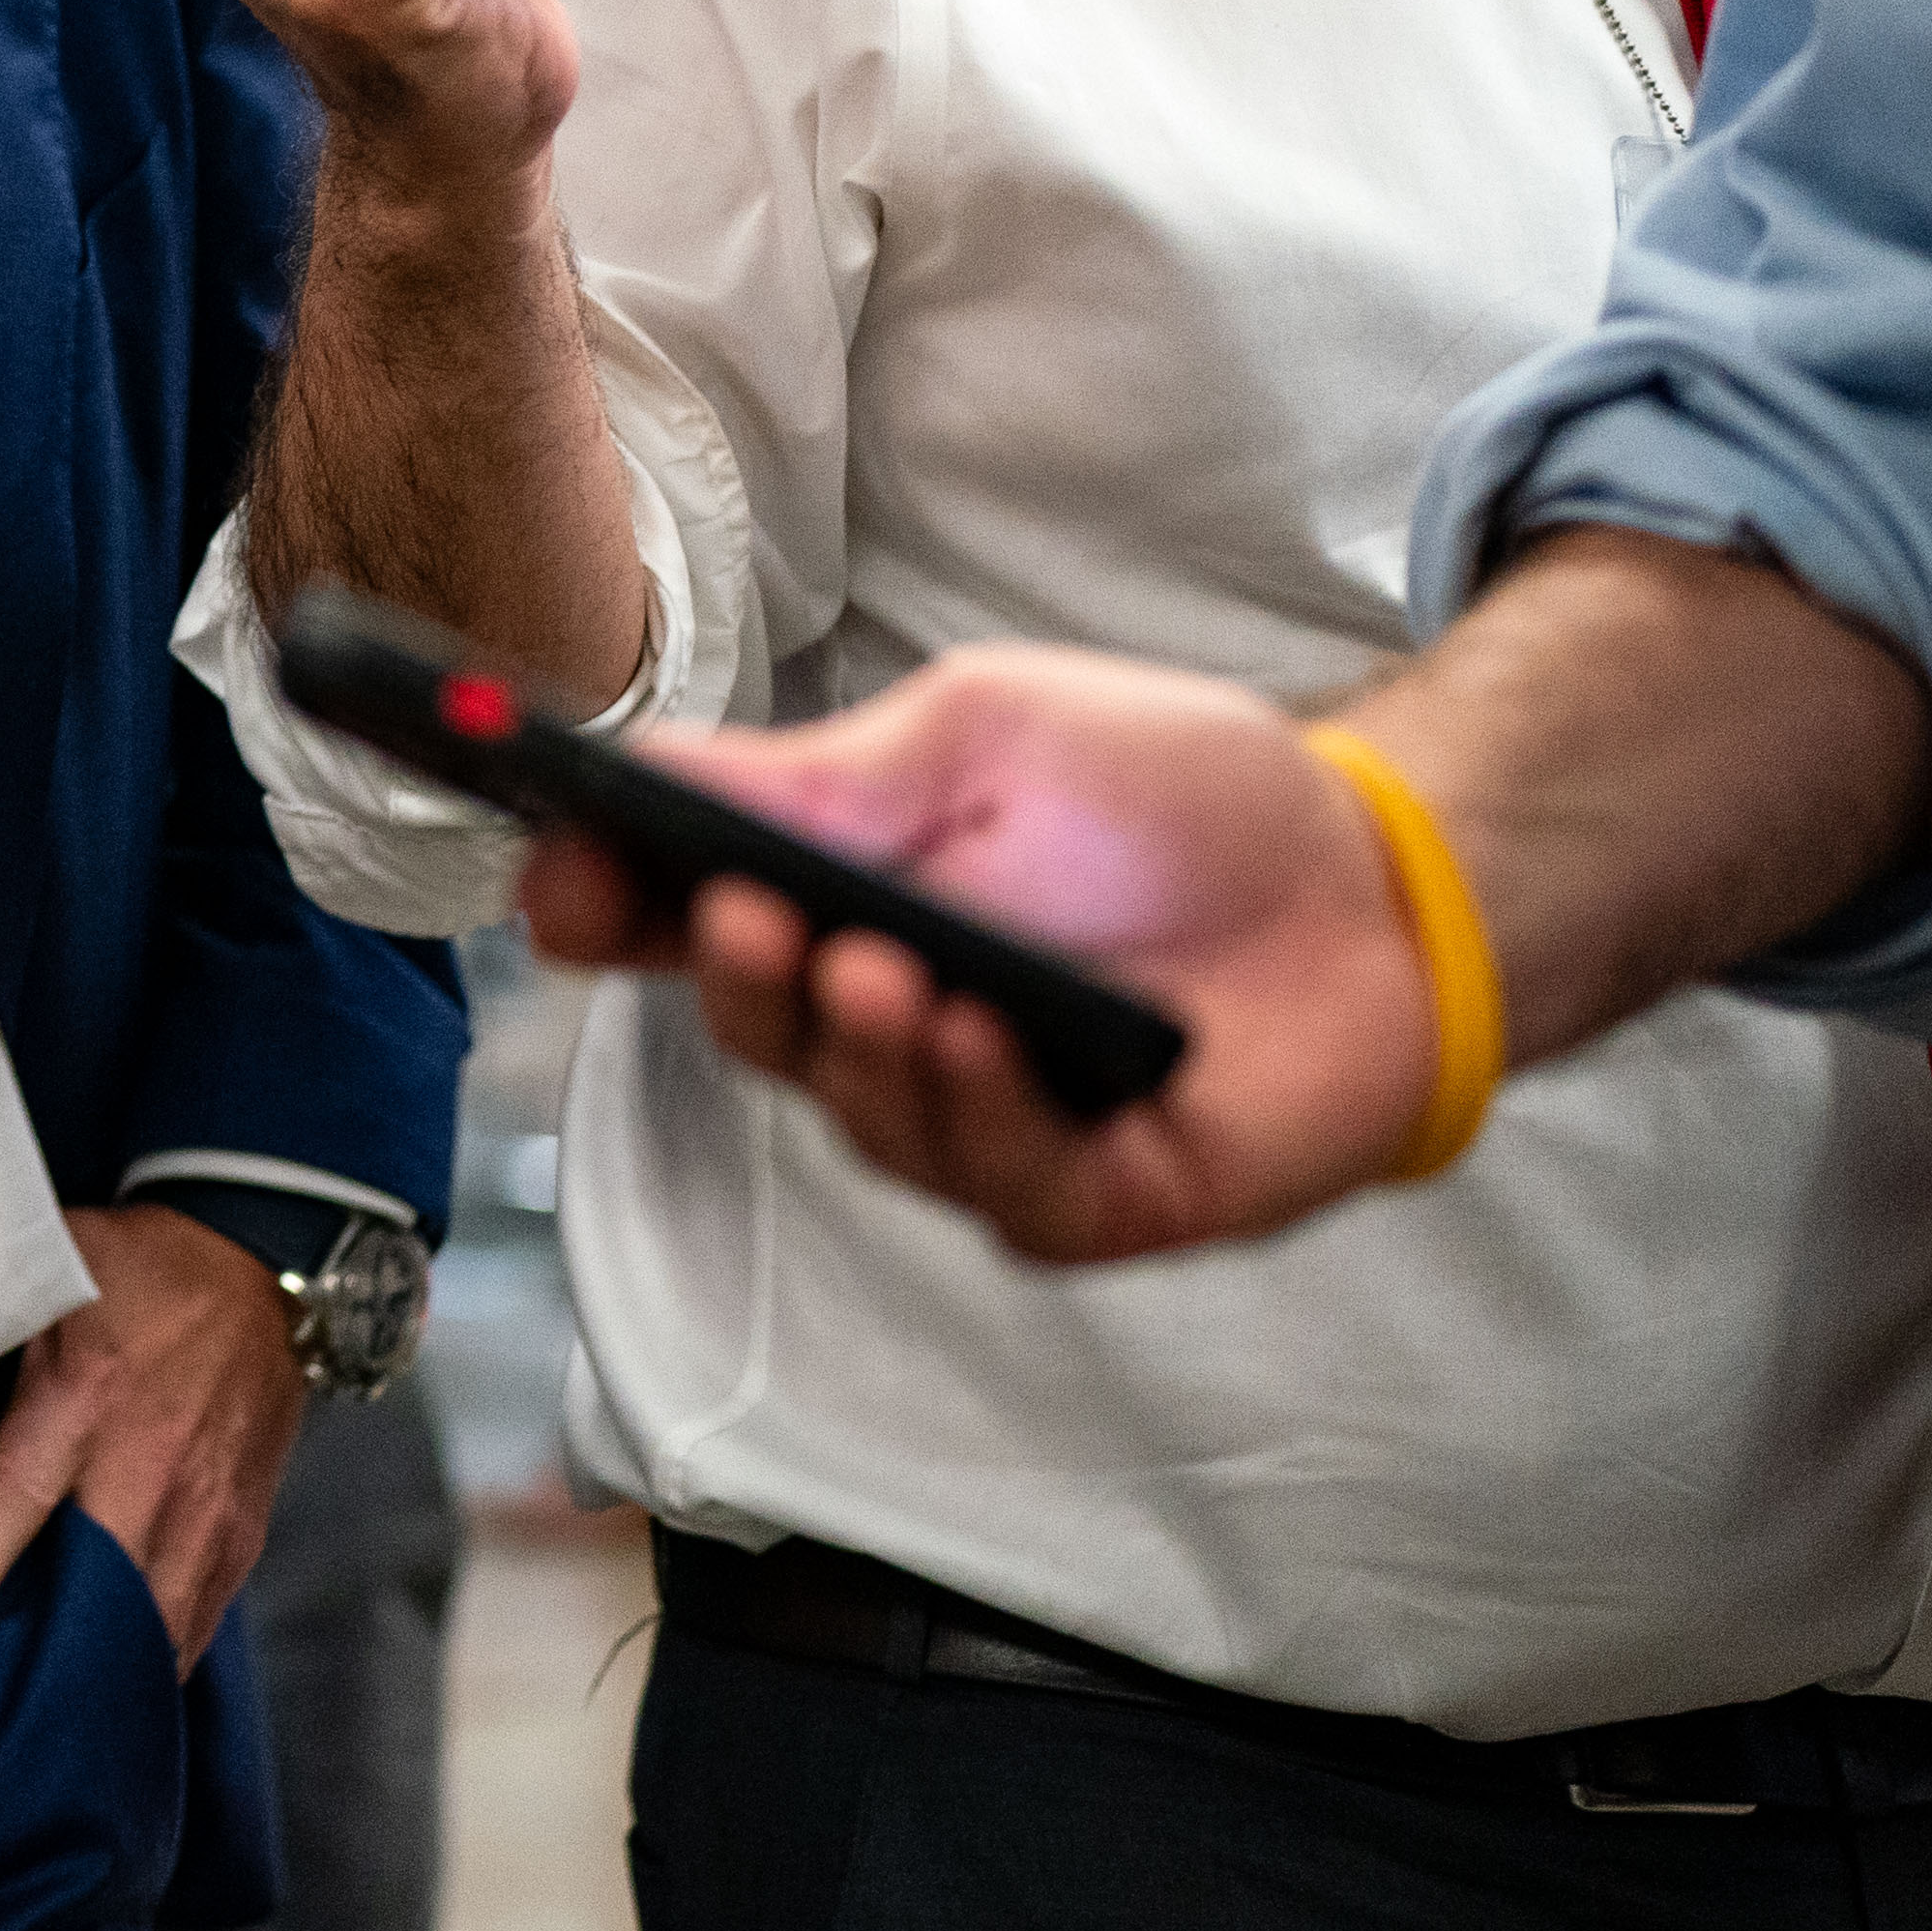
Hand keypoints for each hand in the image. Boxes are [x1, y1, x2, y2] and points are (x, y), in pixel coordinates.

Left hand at [0, 1203, 307, 1668]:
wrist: (257, 1266)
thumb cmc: (139, 1271)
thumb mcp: (52, 1274)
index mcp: (86, 1396)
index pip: (19, 1495)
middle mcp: (150, 1463)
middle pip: (98, 1584)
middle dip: (51, 1649)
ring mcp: (206, 1507)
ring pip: (157, 1622)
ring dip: (107, 1668)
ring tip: (53, 1713)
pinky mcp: (242, 1531)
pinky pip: (200, 1619)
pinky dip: (159, 1657)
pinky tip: (118, 1683)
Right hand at [521, 647, 1436, 1263]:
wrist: (1375, 877)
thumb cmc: (1171, 799)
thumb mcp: (981, 735)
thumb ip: (824, 775)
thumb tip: (640, 778)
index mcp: (836, 900)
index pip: (678, 919)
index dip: (602, 906)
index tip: (556, 876)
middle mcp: (884, 1024)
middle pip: (754, 1026)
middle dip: (737, 974)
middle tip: (750, 911)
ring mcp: (980, 1120)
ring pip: (864, 1115)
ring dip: (860, 1044)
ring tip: (882, 967)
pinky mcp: (1088, 1196)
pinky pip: (999, 1182)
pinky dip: (976, 1111)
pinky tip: (980, 1037)